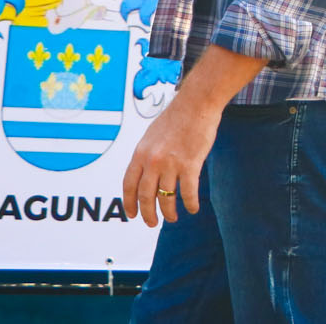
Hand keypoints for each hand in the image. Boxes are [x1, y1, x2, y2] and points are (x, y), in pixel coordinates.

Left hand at [121, 96, 219, 226]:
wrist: (196, 103)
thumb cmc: (176, 117)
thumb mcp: (152, 135)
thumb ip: (146, 155)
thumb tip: (144, 174)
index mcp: (140, 153)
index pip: (129, 185)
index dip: (129, 203)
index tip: (132, 214)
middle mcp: (152, 160)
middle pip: (146, 196)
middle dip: (148, 214)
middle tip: (152, 223)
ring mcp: (170, 164)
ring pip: (166, 198)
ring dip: (169, 212)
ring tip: (173, 217)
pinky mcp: (190, 165)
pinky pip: (188, 193)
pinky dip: (190, 204)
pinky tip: (192, 208)